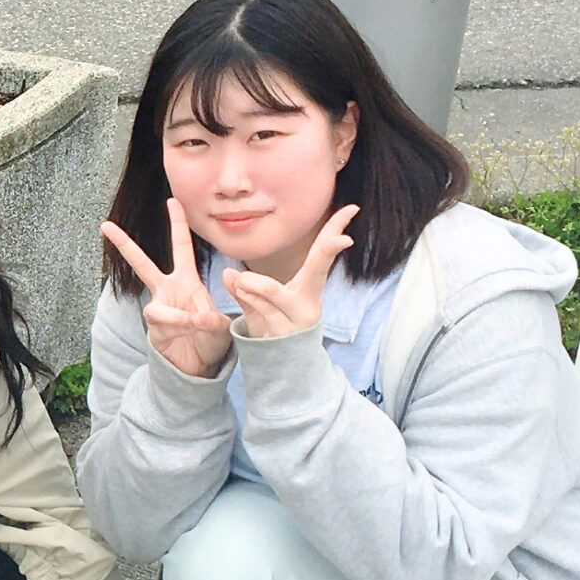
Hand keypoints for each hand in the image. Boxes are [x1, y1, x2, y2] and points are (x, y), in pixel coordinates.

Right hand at [100, 198, 231, 377]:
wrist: (199, 365)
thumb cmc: (210, 339)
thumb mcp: (221, 324)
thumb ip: (213, 318)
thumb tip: (202, 318)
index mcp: (187, 280)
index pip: (181, 246)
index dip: (178, 223)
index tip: (172, 200)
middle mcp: (167, 291)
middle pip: (142, 264)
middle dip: (124, 245)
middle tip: (105, 225)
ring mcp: (158, 311)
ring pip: (157, 310)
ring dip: (180, 319)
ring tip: (200, 325)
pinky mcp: (153, 331)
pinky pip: (164, 326)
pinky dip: (182, 329)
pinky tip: (193, 332)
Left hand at [224, 205, 358, 340]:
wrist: (281, 371)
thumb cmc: (273, 330)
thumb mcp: (261, 307)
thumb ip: (245, 290)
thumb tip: (228, 273)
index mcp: (308, 289)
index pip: (322, 255)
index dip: (335, 231)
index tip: (350, 208)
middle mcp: (309, 302)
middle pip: (317, 271)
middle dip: (327, 253)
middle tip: (341, 239)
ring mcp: (298, 320)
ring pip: (276, 292)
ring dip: (254, 284)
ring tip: (240, 279)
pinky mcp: (284, 335)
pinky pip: (261, 312)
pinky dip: (247, 299)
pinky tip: (238, 289)